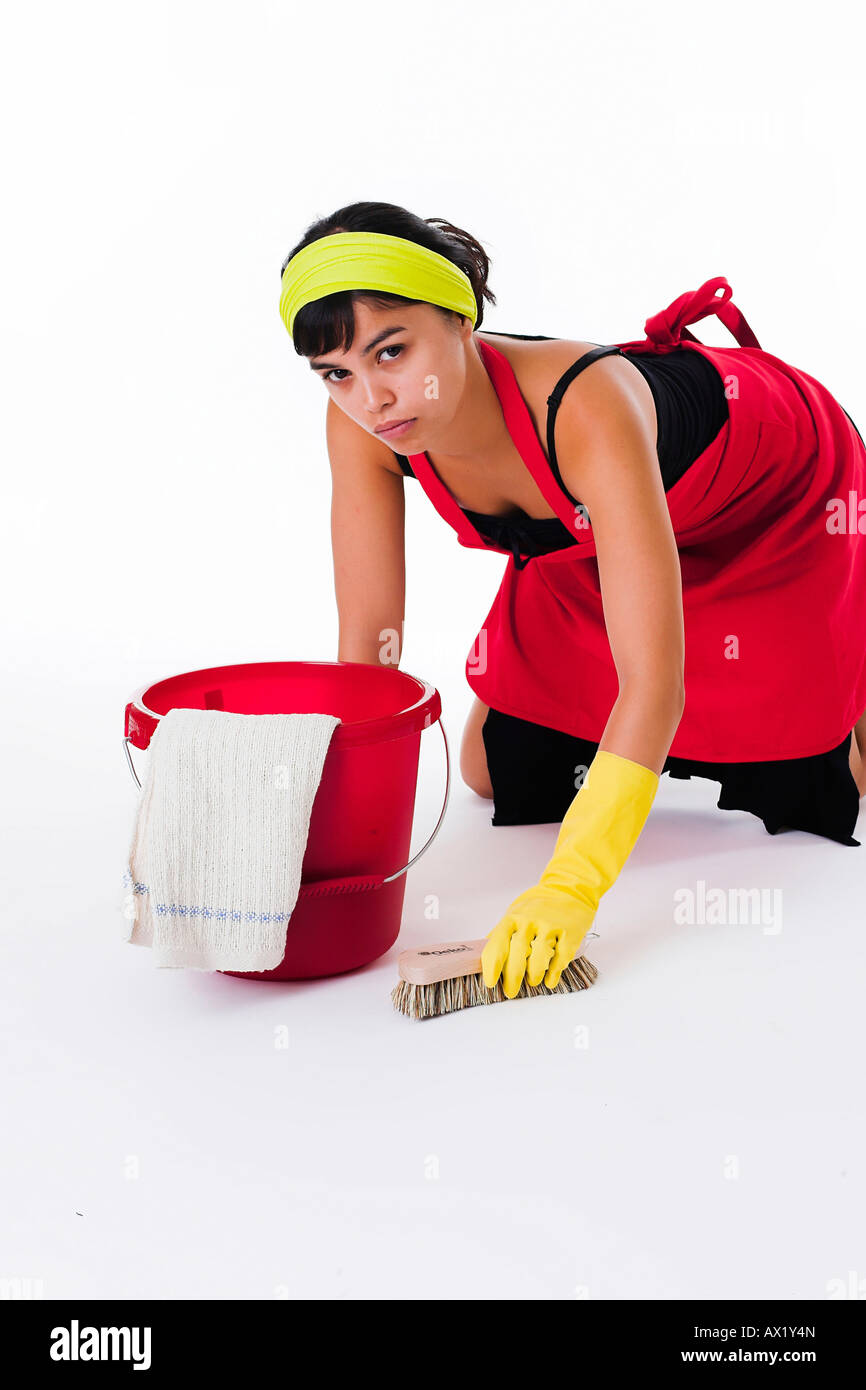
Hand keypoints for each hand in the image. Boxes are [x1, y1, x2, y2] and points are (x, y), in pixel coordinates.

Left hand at [480, 883, 596, 997]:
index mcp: (512, 918)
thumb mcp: (514, 912)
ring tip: (532, 981)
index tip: (490, 983)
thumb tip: (483, 955)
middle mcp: (530, 921)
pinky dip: (554, 974)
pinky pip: (561, 959)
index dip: (491, 968)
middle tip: (510, 991)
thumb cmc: (539, 905)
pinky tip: (550, 980)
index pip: (496, 945)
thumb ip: (501, 933)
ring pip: (538, 959)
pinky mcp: (570, 932)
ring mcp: (551, 926)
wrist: (570, 889)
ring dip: (534, 976)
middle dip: (512, 979)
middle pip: (516, 955)